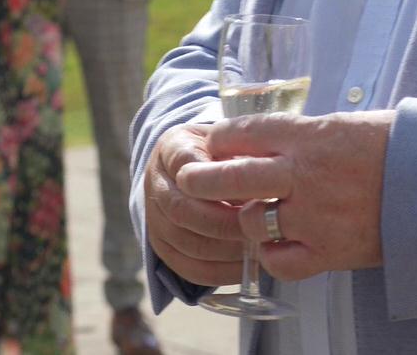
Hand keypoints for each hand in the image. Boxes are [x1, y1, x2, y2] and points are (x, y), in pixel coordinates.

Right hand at [142, 122, 246, 287]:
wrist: (205, 170)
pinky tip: (245, 266)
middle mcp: (155, 181)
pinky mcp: (162, 246)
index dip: (219, 184)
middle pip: (180, 209)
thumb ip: (243, 160)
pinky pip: (188, 267)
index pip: (186, 166)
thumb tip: (261, 192)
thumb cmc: (227, 155)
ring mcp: (154, 216)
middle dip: (223, 223)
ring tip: (256, 247)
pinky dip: (219, 272)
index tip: (254, 191)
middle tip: (258, 227)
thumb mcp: (234, 144)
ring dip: (225, 250)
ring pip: (184, 242)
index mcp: (172, 148)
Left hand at [177, 110, 392, 280]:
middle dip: (201, 180)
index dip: (217, 140)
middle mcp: (304, 175)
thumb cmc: (395, 146)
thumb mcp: (342, 124)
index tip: (210, 145)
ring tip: (254, 216)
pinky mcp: (332, 252)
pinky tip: (278, 246)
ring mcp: (316, 217)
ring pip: (251, 223)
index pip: (240, 134)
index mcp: (307, 136)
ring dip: (247, 220)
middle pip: (229, 179)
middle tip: (189, 182)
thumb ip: (300, 134)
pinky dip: (272, 256)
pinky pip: (279, 262)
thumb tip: (260, 139)